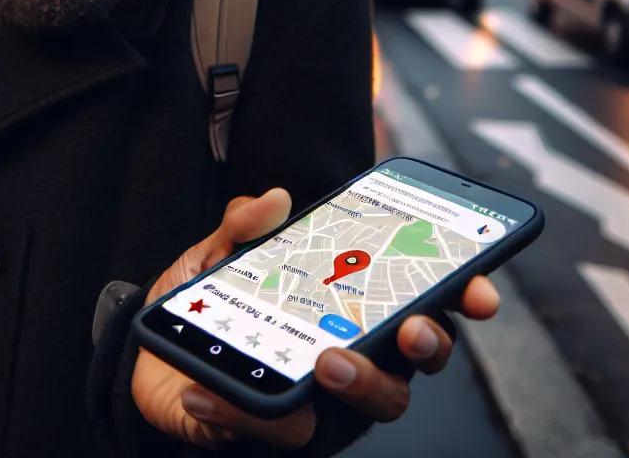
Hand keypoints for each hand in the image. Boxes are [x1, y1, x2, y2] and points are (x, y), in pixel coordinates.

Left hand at [133, 188, 501, 449]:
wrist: (149, 360)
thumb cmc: (206, 307)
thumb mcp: (214, 255)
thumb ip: (243, 225)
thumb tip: (274, 199)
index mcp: (353, 301)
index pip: (424, 296)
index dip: (462, 295)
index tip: (479, 293)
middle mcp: (356, 350)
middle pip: (419, 357)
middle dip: (429, 343)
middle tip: (409, 328)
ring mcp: (327, 397)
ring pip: (378, 402)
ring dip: (364, 381)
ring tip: (328, 360)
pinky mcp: (283, 430)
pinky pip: (284, 428)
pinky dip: (244, 410)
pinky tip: (210, 390)